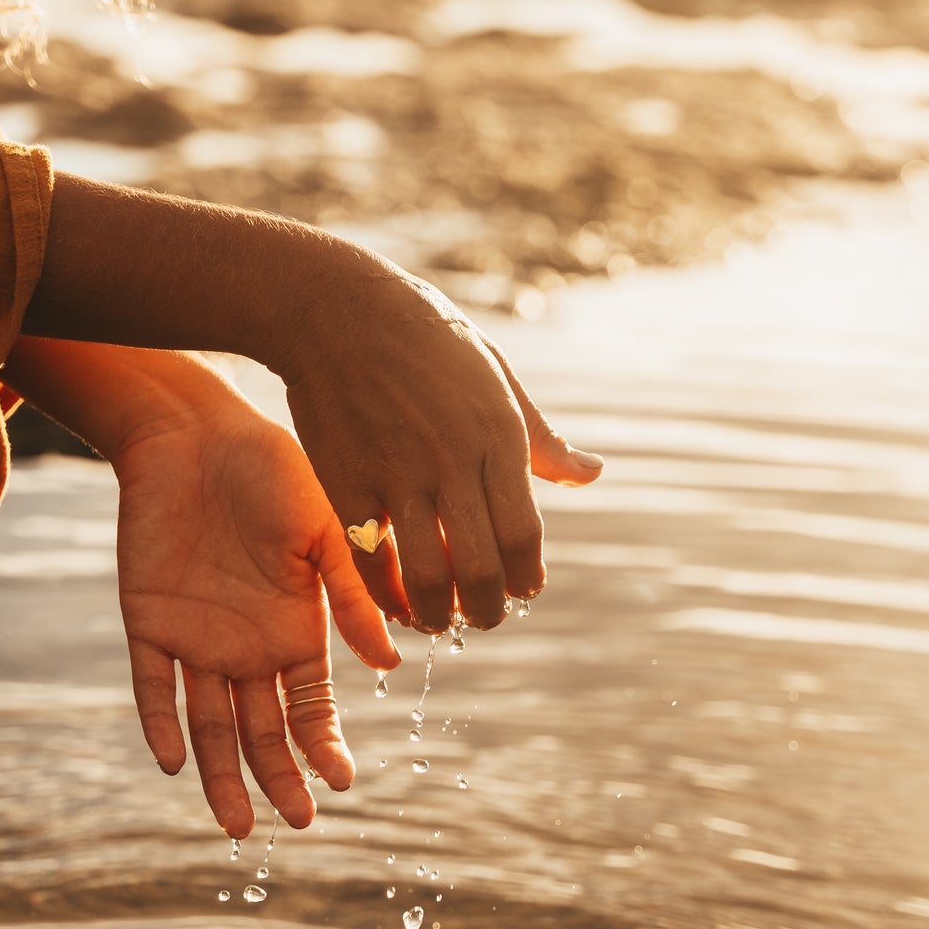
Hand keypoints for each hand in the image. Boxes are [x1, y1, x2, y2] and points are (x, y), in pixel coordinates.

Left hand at [112, 393, 400, 838]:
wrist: (195, 432)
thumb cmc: (272, 469)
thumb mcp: (323, 534)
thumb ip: (353, 599)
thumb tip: (393, 664)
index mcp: (295, 625)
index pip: (309, 705)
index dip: (322, 745)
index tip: (340, 784)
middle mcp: (246, 643)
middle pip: (260, 729)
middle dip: (277, 778)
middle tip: (297, 824)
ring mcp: (196, 636)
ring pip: (208, 724)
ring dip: (222, 774)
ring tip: (238, 826)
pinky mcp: (148, 619)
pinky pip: (152, 685)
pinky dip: (162, 723)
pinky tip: (174, 763)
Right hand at [281, 260, 601, 633]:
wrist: (336, 309)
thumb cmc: (425, 336)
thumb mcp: (496, 375)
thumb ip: (541, 438)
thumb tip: (591, 476)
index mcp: (497, 434)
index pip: (524, 535)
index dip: (527, 578)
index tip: (523, 589)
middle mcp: (453, 461)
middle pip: (481, 568)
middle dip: (488, 610)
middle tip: (484, 617)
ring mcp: (398, 475)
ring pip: (427, 575)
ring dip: (438, 614)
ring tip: (439, 620)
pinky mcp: (347, 483)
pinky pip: (370, 561)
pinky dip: (385, 596)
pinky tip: (394, 601)